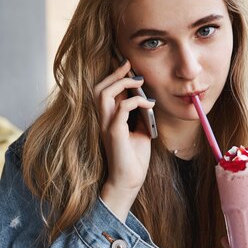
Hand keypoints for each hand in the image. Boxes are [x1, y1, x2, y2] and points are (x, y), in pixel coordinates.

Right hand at [93, 59, 155, 221]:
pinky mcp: (114, 133)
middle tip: (130, 66)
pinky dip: (136, 102)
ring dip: (122, 84)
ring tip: (139, 82)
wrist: (128, 181)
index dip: (114, 76)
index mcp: (107, 119)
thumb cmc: (133, 158)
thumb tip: (146, 98)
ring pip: (103, 94)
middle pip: (99, 88)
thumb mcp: (139, 131)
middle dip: (115, 74)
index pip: (104, 91)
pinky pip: (121, 109)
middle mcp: (103, 120)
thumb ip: (138, 115)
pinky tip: (149, 104)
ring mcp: (106, 126)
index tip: (128, 65)